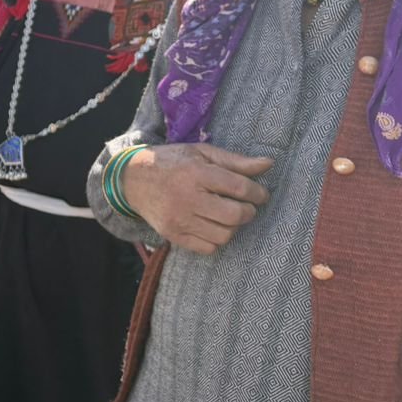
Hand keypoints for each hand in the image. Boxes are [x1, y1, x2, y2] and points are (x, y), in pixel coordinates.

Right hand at [119, 143, 273, 254]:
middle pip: (234, 215)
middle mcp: (187, 198)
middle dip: (248, 211)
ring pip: (224, 234)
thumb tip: (268, 164)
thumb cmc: (172, 163)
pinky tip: (212, 225)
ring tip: (227, 215)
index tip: (260, 194)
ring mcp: (179, 220)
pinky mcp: (173, 235)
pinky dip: (217, 239)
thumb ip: (235, 161)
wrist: (132, 180)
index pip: (238, 187)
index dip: (257, 193)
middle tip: (244, 205)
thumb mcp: (202, 153)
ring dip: (233, 226)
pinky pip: (208, 248)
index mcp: (196, 174)